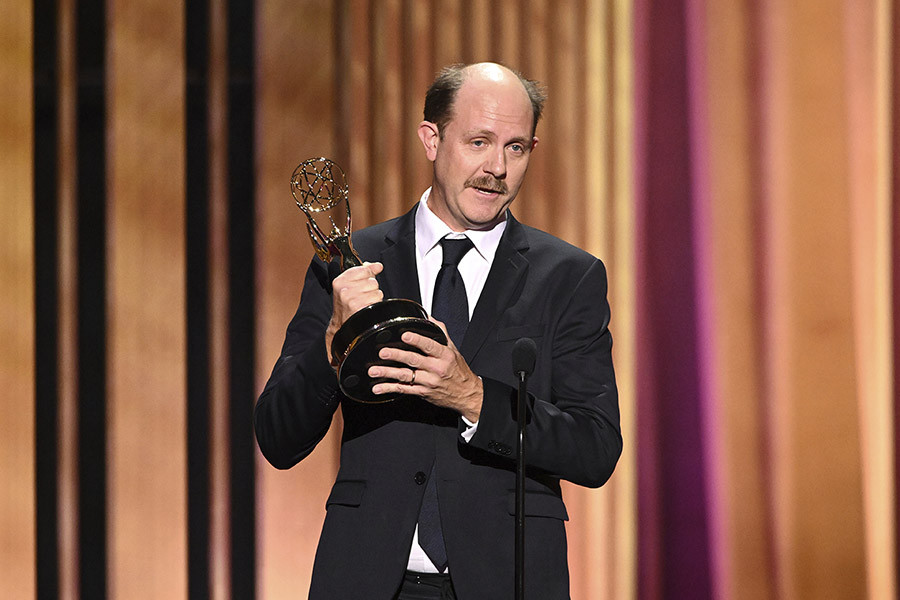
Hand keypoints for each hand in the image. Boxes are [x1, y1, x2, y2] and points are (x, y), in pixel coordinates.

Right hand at [326, 262, 383, 361]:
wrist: (342, 326)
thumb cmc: (347, 306)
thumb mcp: (350, 286)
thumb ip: (364, 272)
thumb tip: (377, 265)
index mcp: (340, 281)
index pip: (364, 269)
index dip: (367, 276)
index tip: (362, 283)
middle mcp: (344, 289)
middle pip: (372, 280)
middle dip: (370, 289)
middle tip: (362, 296)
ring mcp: (351, 298)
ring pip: (376, 290)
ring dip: (373, 297)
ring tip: (364, 303)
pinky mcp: (359, 307)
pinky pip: (377, 299)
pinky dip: (375, 304)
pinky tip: (366, 308)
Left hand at [367, 319, 482, 421]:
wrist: (466, 394)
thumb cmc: (458, 370)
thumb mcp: (453, 350)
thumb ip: (440, 333)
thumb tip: (429, 318)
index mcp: (444, 355)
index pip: (429, 346)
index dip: (416, 340)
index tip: (404, 334)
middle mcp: (436, 368)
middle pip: (414, 360)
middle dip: (396, 355)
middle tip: (382, 352)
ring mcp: (428, 382)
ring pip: (405, 376)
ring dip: (387, 373)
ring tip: (373, 371)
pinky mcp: (422, 392)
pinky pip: (404, 390)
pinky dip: (389, 388)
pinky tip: (378, 388)